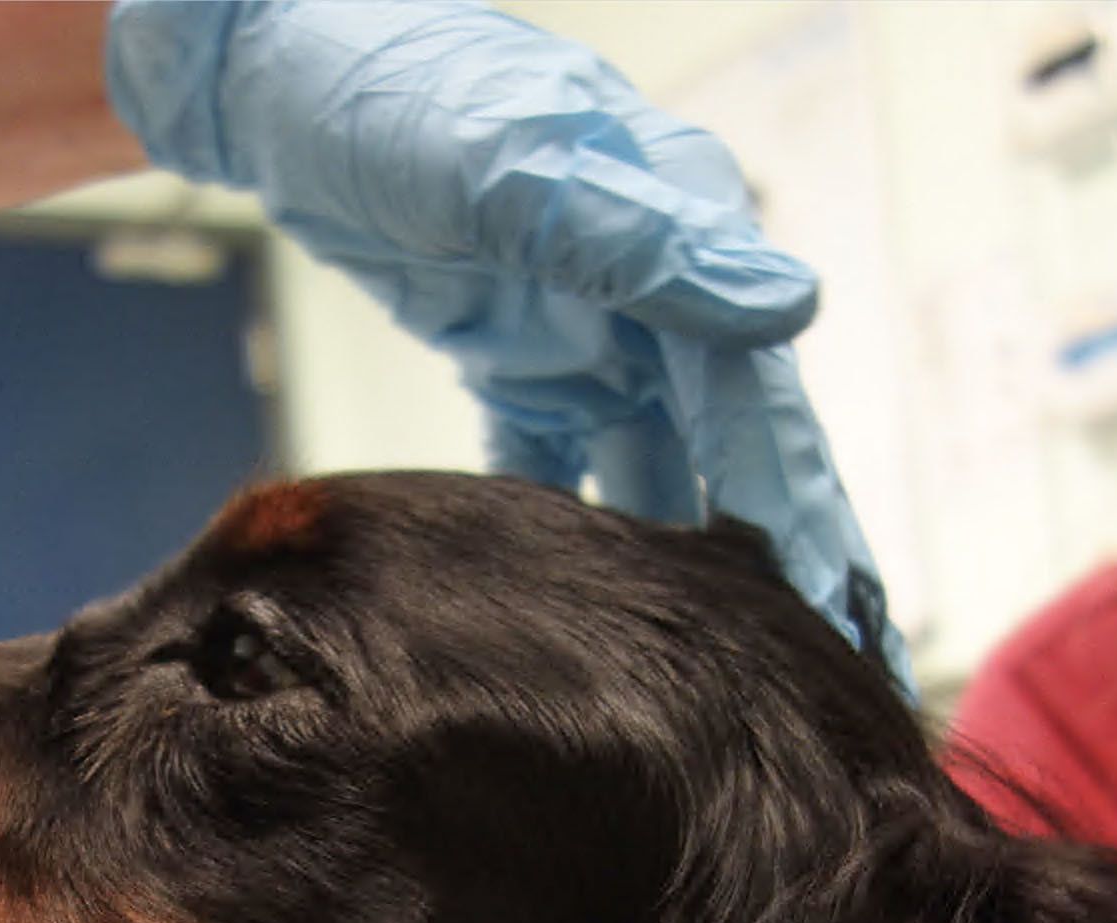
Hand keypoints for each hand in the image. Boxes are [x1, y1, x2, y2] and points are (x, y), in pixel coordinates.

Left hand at [104, 0, 905, 687]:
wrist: (273, 65)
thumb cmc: (393, 84)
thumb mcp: (515, 166)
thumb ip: (646, 244)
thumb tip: (783, 305)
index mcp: (676, 226)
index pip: (758, 392)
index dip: (804, 501)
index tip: (844, 599)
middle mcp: (648, 279)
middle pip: (727, 441)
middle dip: (776, 549)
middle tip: (823, 663)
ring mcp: (584, 317)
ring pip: (654, 461)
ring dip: (684, 555)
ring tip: (723, 661)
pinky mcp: (517, 345)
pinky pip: (559, 455)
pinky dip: (577, 522)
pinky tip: (584, 606)